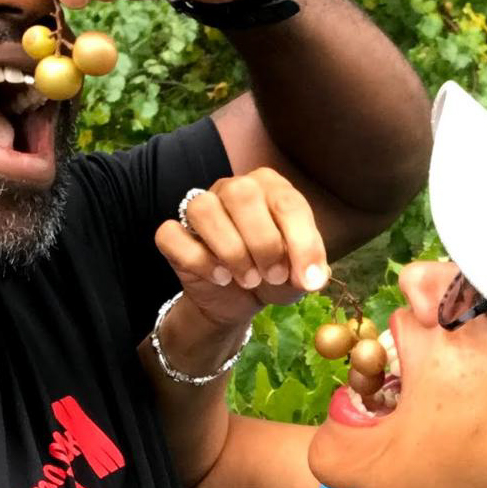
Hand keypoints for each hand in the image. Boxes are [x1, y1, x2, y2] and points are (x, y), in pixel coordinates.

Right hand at [154, 169, 331, 332]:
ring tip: (248, 278)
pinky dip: (198, 260)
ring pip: (203, 209)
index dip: (301, 243)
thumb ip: (311, 269)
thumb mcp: (300, 274)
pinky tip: (220, 278)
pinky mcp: (175, 235)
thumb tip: (313, 277)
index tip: (308, 279)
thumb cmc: (274, 274)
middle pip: (241, 194)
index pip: (287, 202)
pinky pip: (173, 235)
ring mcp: (200, 208)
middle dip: (263, 242)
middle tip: (273, 275)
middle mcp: (234, 189)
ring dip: (230, 250)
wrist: (241, 299)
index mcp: (271, 188)